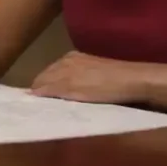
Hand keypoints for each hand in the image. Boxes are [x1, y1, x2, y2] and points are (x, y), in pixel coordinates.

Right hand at [31, 50, 147, 103]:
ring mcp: (81, 60)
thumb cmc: (105, 88)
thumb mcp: (76, 91)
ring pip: (58, 74)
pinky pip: (70, 74)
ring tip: (54, 102)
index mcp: (62, 62)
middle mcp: (68, 58)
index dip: (36, 92)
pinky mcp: (92, 64)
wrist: (136, 80)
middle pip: (48, 75)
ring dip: (54, 87)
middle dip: (43, 88)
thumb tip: (31, 92)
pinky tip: (70, 92)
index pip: (40, 79)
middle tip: (41, 107)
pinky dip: (65, 83)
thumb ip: (53, 89)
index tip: (32, 106)